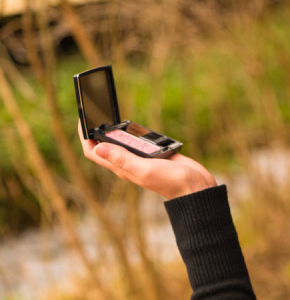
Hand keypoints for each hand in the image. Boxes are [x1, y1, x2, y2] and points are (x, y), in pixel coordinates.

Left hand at [79, 122, 216, 198]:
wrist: (195, 187)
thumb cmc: (172, 182)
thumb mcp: (146, 169)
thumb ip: (124, 159)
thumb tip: (99, 147)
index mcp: (122, 168)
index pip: (94, 153)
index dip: (84, 137)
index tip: (83, 119)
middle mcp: (128, 164)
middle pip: (104, 147)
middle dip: (96, 131)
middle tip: (93, 112)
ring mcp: (141, 160)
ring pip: (121, 144)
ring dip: (113, 131)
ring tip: (108, 116)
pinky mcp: (154, 155)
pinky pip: (138, 143)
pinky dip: (132, 133)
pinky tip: (134, 126)